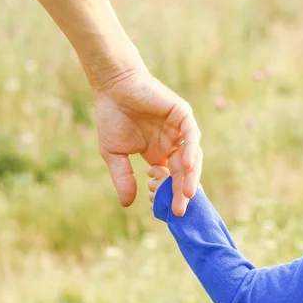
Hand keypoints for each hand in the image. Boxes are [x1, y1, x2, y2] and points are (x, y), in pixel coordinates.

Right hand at [94, 69, 201, 215]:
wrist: (111, 88)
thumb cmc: (111, 117)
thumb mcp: (115, 155)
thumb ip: (123, 178)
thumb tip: (127, 204)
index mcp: (159, 154)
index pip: (170, 179)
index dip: (170, 196)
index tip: (169, 213)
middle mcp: (172, 143)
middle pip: (183, 172)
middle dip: (182, 192)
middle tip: (180, 210)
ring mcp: (179, 129)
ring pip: (191, 156)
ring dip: (190, 175)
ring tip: (186, 194)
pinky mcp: (182, 114)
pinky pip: (191, 134)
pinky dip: (190, 150)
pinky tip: (186, 166)